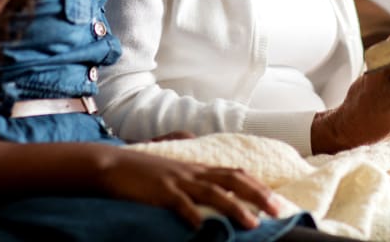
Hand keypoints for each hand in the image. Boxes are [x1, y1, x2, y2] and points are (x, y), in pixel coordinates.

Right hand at [97, 147, 282, 228]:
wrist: (111, 165)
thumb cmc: (142, 171)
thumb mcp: (172, 170)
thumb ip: (190, 169)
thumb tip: (202, 162)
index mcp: (197, 169)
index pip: (235, 173)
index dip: (257, 186)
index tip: (275, 200)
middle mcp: (193, 172)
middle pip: (233, 179)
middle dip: (258, 195)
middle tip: (278, 211)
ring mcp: (177, 181)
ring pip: (213, 192)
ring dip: (235, 208)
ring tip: (252, 224)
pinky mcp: (160, 191)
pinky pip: (180, 203)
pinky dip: (193, 215)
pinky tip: (202, 228)